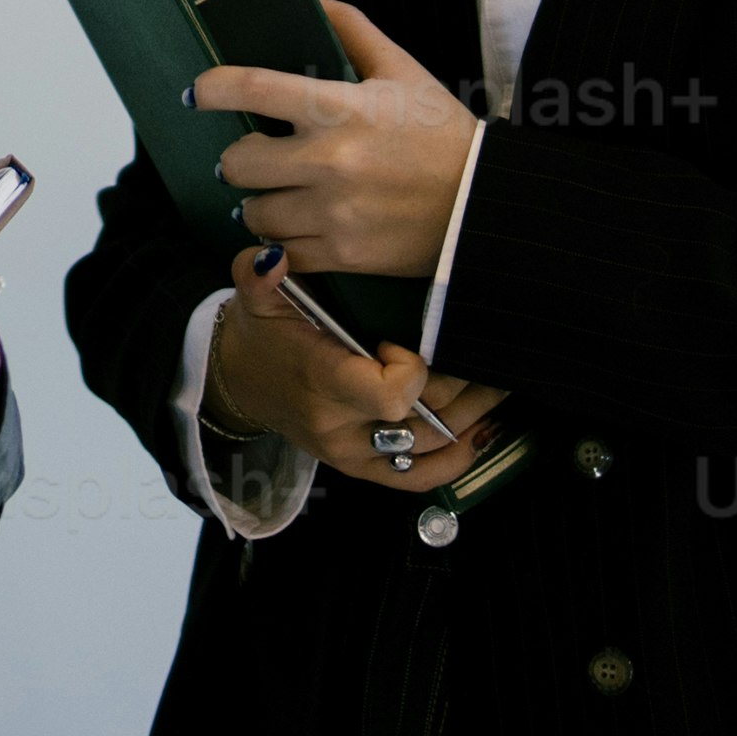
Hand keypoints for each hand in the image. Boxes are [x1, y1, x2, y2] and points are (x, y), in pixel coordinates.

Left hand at [198, 1, 478, 283]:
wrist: (484, 206)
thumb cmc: (442, 133)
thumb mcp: (403, 70)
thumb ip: (352, 29)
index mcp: (342, 109)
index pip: (254, 88)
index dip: (214, 88)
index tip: (198, 92)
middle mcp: (331, 162)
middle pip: (237, 162)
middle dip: (238, 157)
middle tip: (254, 155)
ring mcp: (334, 213)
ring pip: (253, 213)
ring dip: (258, 203)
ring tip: (277, 194)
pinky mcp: (343, 255)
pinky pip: (280, 255)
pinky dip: (280, 244)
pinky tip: (294, 227)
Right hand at [204, 251, 510, 494]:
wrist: (239, 384)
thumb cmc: (262, 335)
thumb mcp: (252, 297)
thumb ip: (259, 275)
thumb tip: (276, 256)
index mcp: (321, 383)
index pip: (390, 395)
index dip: (413, 369)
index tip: (402, 343)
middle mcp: (341, 428)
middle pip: (424, 421)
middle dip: (461, 386)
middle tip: (481, 354)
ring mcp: (354, 454)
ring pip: (432, 448)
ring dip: (473, 417)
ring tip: (497, 385)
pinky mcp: (362, 468)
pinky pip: (419, 479)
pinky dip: (457, 460)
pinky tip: (481, 432)